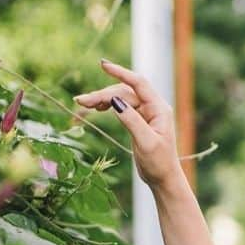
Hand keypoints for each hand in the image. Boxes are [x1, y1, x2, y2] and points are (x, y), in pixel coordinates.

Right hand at [74, 59, 181, 190]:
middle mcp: (153, 107)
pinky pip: (121, 107)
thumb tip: (115, 101)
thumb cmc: (159, 163)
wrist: (163, 179)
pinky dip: (108, 105)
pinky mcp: (138, 120)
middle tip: (81, 101)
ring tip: (83, 104)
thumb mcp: (146, 142)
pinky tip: (97, 108)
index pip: (138, 83)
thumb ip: (132, 121)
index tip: (103, 65)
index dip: (120, 72)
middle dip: (103, 94)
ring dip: (102, 99)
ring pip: (121, 99)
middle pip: (124, 92)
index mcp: (159, 108)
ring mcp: (145, 113)